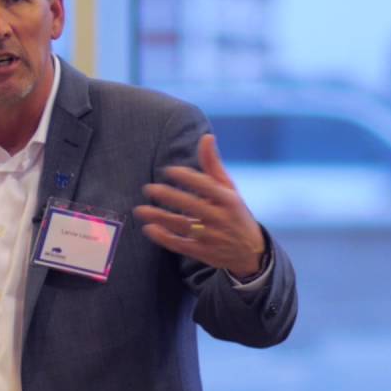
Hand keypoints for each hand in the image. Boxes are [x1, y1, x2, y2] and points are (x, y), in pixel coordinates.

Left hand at [133, 134, 264, 278]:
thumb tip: (206, 137)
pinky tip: (149, 228)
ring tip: (140, 210)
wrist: (250, 251)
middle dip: (169, 197)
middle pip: (192, 206)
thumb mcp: (228, 189)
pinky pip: (181, 245)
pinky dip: (164, 238)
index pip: (207, 186)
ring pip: (182, 226)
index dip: (188, 178)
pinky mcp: (203, 253)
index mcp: (229, 200)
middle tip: (148, 188)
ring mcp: (212, 237)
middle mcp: (221, 218)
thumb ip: (213, 165)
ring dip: (160, 218)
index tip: (169, 170)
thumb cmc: (234, 212)